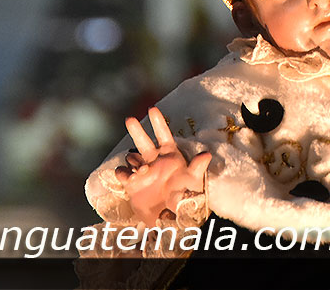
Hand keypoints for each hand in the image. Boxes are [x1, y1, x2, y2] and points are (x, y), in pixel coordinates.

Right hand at [114, 107, 211, 227]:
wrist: (172, 220)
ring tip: (141, 170)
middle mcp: (155, 162)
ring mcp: (143, 172)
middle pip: (144, 141)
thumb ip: (197, 168)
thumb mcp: (193, 182)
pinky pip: (122, 173)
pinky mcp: (132, 185)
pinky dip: (123, 172)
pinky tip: (129, 176)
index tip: (153, 109)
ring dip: (134, 160)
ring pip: (132, 157)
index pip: (164, 135)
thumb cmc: (186, 199)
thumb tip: (207, 154)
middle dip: (137, 130)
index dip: (158, 123)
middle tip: (129, 119)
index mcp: (171, 157)